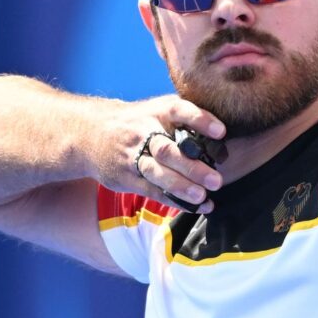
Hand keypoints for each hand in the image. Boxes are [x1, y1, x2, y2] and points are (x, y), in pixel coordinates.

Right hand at [91, 96, 225, 212]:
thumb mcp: (158, 110)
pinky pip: (151, 191)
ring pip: (156, 173)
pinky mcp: (125, 178)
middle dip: (192, 167)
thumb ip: (186, 118)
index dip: (200, 120)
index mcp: (156, 112)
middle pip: (167, 150)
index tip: (221, 132)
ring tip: (203, 197)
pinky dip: (175, 201)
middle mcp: (142, 132)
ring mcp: (131, 156)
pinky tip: (197, 206)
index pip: (179, 111)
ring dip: (181, 187)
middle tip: (217, 180)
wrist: (91, 133)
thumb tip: (227, 132)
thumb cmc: (139, 122)